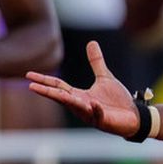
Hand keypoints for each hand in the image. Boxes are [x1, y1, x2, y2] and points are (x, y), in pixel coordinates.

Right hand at [26, 40, 140, 136]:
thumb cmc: (117, 99)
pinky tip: (94, 104)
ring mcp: (91, 114)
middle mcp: (81, 105)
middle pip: (61, 97)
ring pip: (76, 107)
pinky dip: (95, 110)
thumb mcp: (105, 77)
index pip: (58, 86)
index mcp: (79, 95)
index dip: (44, 80)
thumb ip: (96, 62)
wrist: (134, 116)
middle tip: (31, 86)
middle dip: (47, 92)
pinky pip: (97, 115)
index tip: (28, 75)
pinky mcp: (103, 121)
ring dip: (68, 101)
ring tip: (57, 94)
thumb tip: (91, 42)